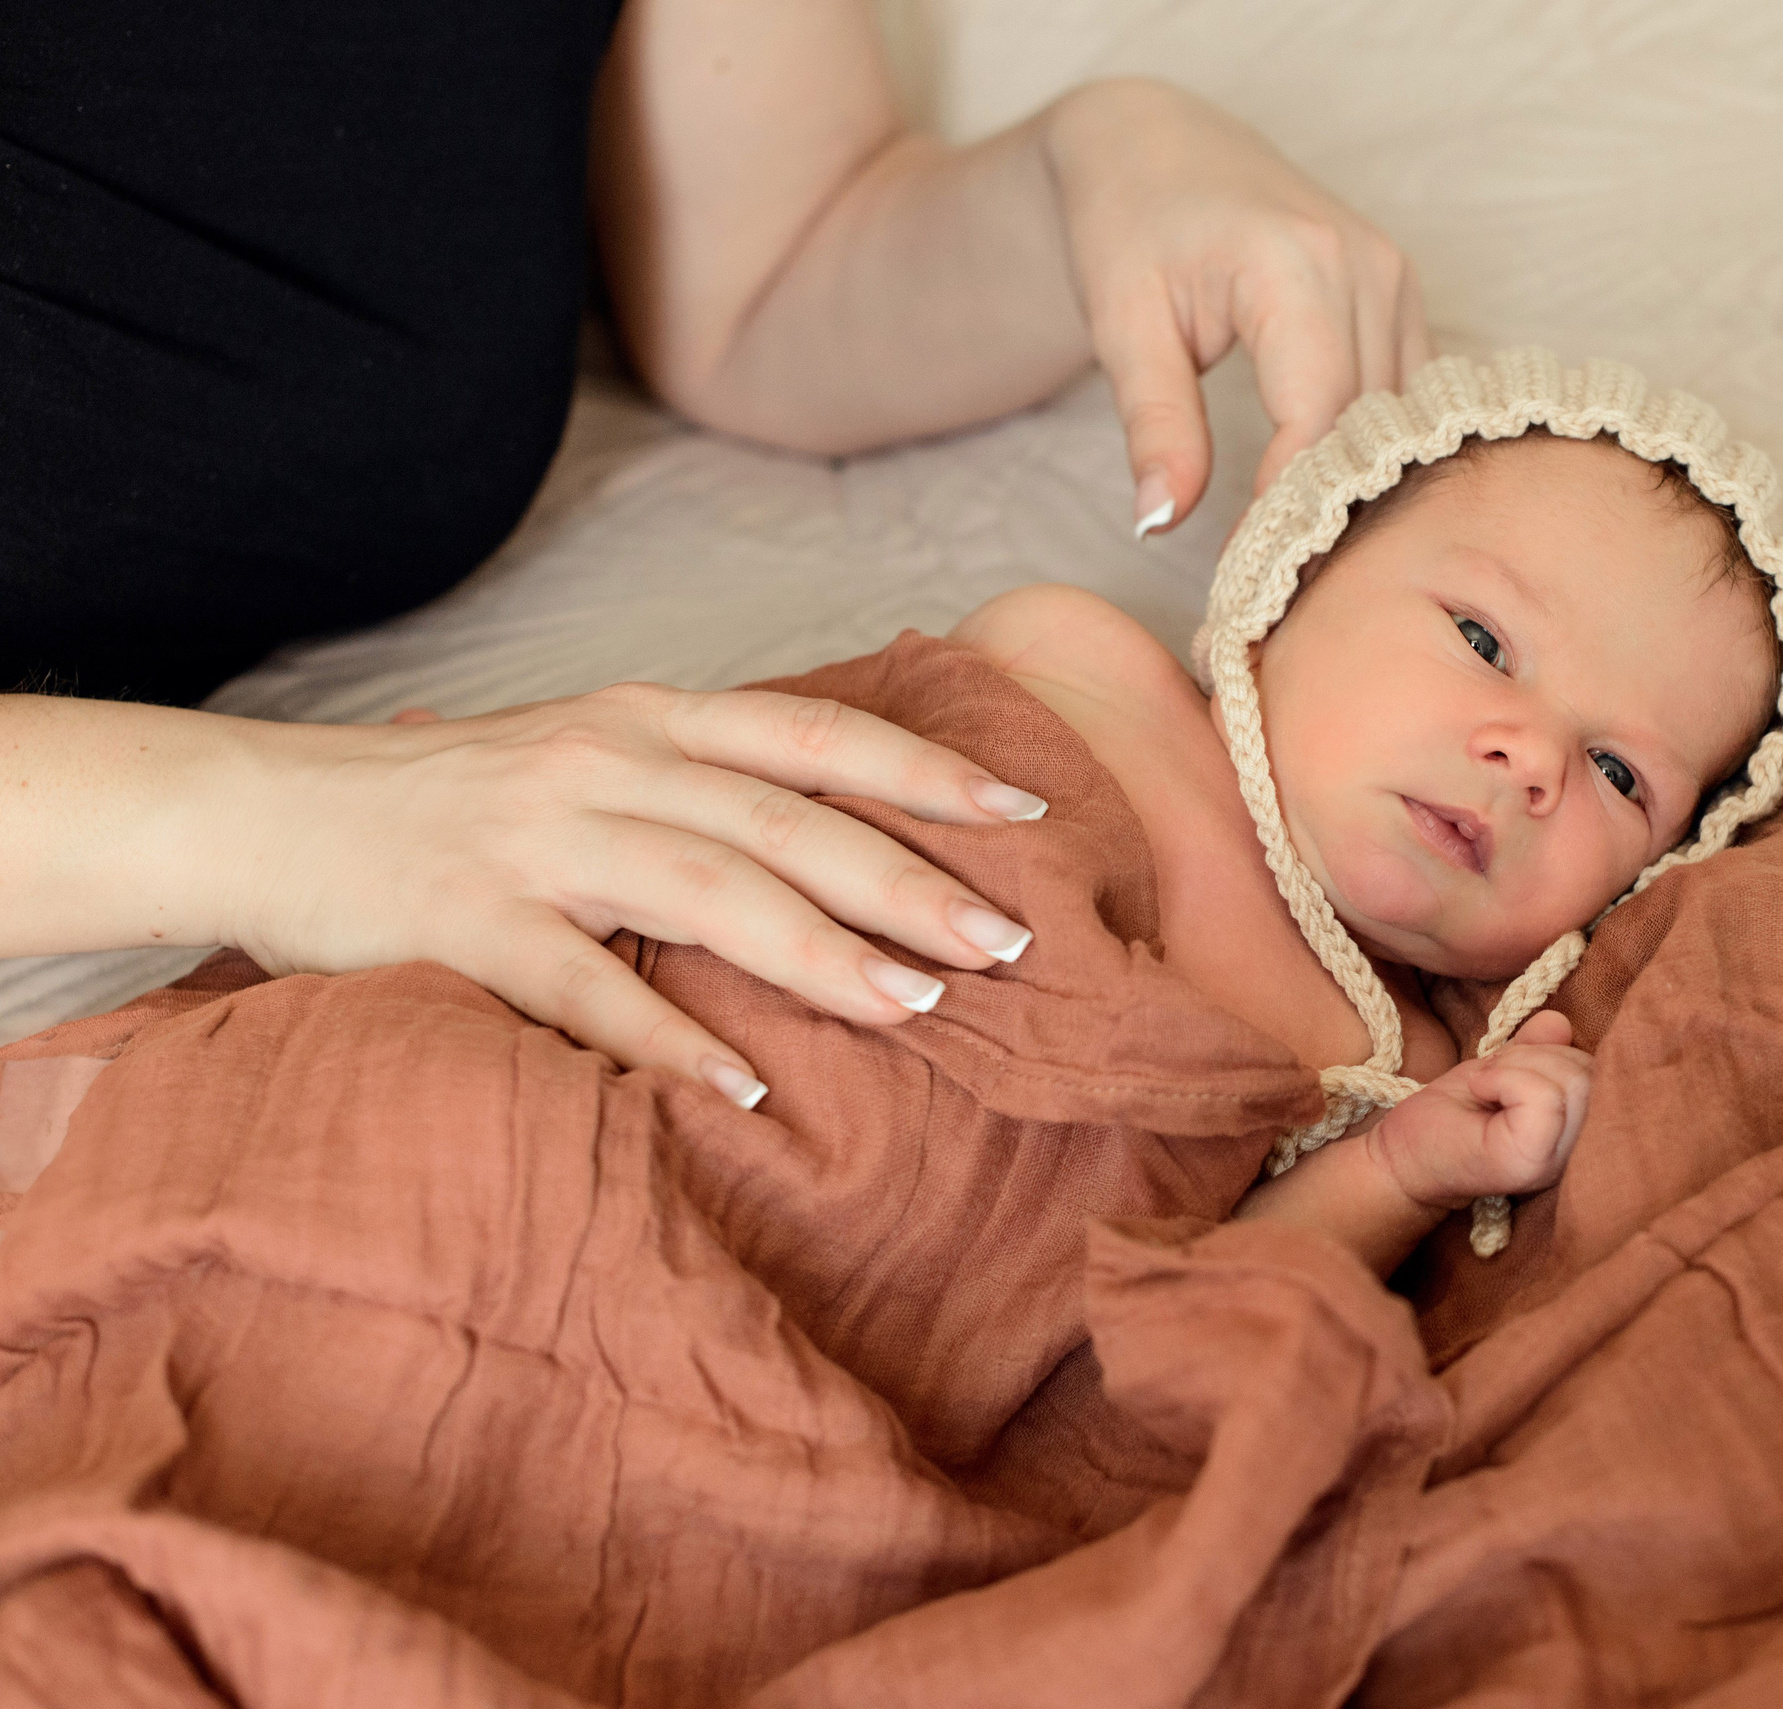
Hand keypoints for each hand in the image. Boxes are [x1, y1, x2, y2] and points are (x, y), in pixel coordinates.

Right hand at [224, 683, 1049, 1102]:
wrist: (262, 809)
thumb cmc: (451, 800)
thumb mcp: (588, 757)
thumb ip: (701, 784)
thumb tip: (844, 832)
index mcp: (646, 719)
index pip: (813, 735)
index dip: (924, 770)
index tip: (1025, 815)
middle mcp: (604, 761)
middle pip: (785, 818)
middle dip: (907, 879)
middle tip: (1006, 943)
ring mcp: (534, 839)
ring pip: (706, 889)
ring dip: (819, 952)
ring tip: (914, 1005)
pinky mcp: (465, 921)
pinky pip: (585, 985)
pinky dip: (669, 1038)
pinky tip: (746, 1085)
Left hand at [1042, 77, 1435, 532]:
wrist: (1155, 148)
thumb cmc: (1128, 227)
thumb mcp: (1121, 325)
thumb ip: (1153, 424)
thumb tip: (1160, 524)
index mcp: (1295, 264)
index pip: (1316, 421)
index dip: (1285, 508)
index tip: (1245, 576)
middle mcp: (1365, 267)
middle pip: (1368, 429)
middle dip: (1322, 513)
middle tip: (1272, 592)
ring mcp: (1395, 278)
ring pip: (1399, 423)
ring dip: (1357, 491)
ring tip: (1301, 558)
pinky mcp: (1403, 296)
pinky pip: (1407, 398)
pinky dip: (1374, 453)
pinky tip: (1331, 501)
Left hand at [1367, 1011, 1592, 1209]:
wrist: (1401, 1159)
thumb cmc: (1448, 1118)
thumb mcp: (1500, 1070)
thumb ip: (1537, 1049)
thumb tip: (1560, 1021)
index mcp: (1574, 1132)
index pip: (1598, 1071)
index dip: (1556, 1054)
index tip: (1511, 1069)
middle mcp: (1575, 1153)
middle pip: (1588, 1073)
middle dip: (1535, 1055)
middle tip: (1492, 1078)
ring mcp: (1555, 1161)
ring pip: (1571, 1081)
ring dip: (1517, 1065)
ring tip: (1486, 1086)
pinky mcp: (1529, 1162)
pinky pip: (1543, 1096)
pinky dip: (1504, 1078)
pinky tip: (1480, 1092)